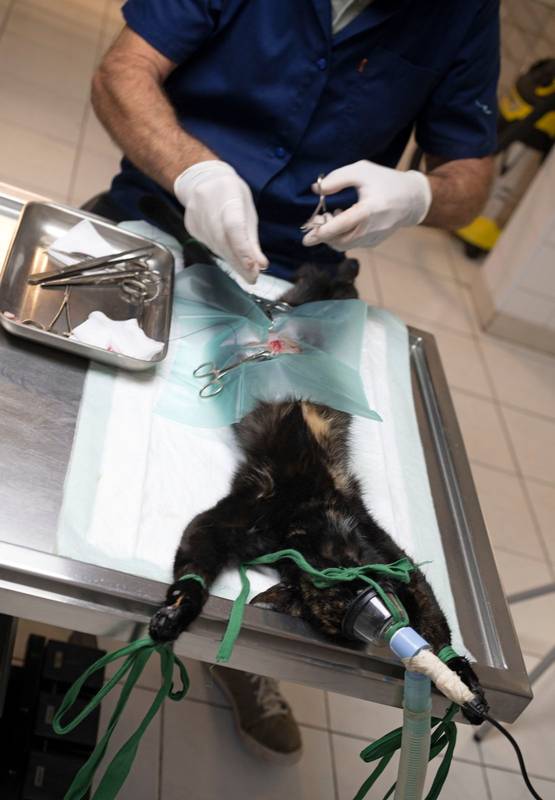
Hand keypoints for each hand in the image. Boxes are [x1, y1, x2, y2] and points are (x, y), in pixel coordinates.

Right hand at [174, 161, 267, 282]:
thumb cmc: (230, 194)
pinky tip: (231, 257)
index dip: (243, 250)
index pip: (234, 227)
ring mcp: (196, 216)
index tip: (254, 268)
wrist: (202, 180)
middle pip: (223, 241)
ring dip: (232, 262)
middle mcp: (207, 205)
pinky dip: (222, 254)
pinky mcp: (191, 227)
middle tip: (252, 278)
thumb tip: (261, 265)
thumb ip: (252, 239)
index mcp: (227, 195)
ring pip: (215, 247)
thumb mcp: (247, 209)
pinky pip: (209, 245)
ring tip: (246, 272)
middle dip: (240, 263)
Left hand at [302, 160, 431, 250]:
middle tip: (316, 220)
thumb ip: (338, 178)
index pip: (341, 226)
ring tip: (331, 216)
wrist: (412, 200)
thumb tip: (317, 189)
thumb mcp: (362, 171)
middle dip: (322, 234)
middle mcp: (371, 229)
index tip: (306, 238)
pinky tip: (342, 220)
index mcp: (369, 210)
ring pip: (344, 245)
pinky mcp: (373, 243)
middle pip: (339, 240)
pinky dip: (341, 236)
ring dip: (331, 235)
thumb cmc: (386, 182)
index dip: (322, 232)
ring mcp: (372, 239)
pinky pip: (351, 244)